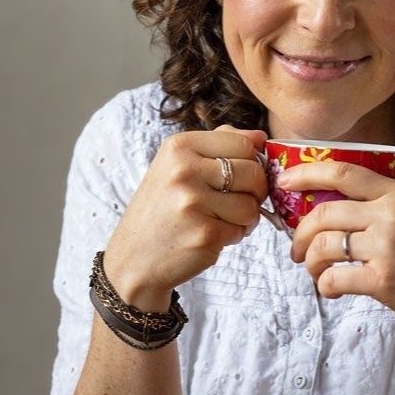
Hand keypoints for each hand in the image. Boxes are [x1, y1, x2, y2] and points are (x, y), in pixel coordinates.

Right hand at [103, 126, 268, 308]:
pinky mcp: (204, 233)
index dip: (251, 162)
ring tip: (220, 219)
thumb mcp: (177, 166)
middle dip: (254, 191)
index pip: (243, 143)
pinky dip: (233, 236)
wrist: (134, 257)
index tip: (239, 175)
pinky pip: (242, 230)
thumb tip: (261, 136)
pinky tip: (210, 235)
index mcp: (178, 146)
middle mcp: (184, 170)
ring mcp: (194, 202)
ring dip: (245, 217)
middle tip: (235, 201)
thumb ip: (218, 145)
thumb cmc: (161, 209)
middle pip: (253, 172)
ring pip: (252, 204)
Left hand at [283, 161, 394, 355]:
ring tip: (316, 272)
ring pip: (323, 247)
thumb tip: (344, 190)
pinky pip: (334, 278)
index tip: (284, 181)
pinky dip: (325, 286)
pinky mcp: (384, 280)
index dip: (306, 173)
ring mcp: (387, 247)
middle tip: (296, 250)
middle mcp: (391, 214)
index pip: (342, 172)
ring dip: (310, 263)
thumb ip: (392, 199)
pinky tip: (332, 290)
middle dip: (299, 234)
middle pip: (323, 214)